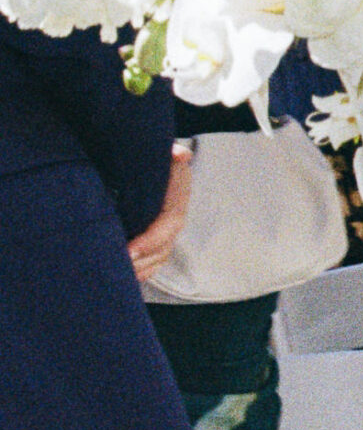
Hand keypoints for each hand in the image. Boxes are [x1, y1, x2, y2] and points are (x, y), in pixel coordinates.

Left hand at [128, 143, 193, 280]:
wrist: (154, 169)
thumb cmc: (157, 163)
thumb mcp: (163, 156)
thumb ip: (172, 154)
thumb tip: (179, 154)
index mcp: (177, 200)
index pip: (170, 225)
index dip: (152, 240)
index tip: (130, 250)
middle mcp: (174, 220)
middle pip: (163, 247)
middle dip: (142, 260)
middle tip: (116, 266)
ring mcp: (166, 233)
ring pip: (157, 258)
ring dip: (140, 269)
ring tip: (115, 274)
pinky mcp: (154, 241)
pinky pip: (152, 262)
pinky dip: (140, 271)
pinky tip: (122, 276)